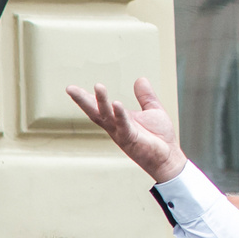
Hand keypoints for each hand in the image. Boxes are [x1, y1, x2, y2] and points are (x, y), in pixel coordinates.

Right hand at [64, 78, 186, 181]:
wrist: (168, 157)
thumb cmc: (158, 137)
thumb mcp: (152, 110)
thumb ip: (145, 96)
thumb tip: (140, 79)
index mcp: (118, 120)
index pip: (98, 107)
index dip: (85, 98)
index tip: (71, 89)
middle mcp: (115, 127)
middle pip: (95, 112)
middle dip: (83, 100)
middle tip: (70, 89)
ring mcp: (121, 133)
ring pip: (107, 117)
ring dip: (102, 102)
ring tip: (98, 86)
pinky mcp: (131, 139)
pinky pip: (123, 126)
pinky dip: (119, 114)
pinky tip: (116, 103)